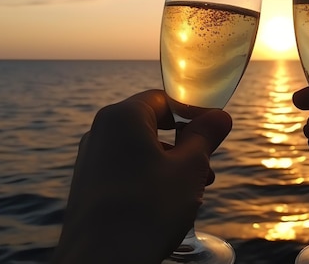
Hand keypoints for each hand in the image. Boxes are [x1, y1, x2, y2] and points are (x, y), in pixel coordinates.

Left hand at [52, 90, 231, 263]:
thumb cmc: (147, 211)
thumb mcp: (189, 168)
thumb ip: (206, 136)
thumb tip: (220, 115)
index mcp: (123, 117)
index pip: (165, 99)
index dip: (194, 112)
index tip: (214, 131)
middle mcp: (101, 132)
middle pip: (153, 124)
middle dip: (185, 144)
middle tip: (207, 167)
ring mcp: (91, 160)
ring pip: (141, 150)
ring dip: (171, 164)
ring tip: (192, 191)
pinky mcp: (89, 186)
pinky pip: (126, 170)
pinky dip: (150, 178)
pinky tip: (166, 205)